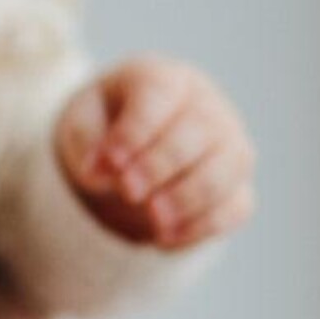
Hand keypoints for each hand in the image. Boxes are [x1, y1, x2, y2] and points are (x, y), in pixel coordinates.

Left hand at [55, 52, 255, 248]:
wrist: (130, 145)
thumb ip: (89, 143)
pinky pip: (236, 206)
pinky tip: (164, 241)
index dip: (136, 130)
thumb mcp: (83, 124)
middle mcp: (205, 105)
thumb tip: (103, 176)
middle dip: (162, 165)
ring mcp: (228, 144)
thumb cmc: (106, 126)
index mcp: (163, 77)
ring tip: (154, 221)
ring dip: (191, 198)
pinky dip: (203, 227)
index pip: (159, 92)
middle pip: (200, 129)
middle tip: (129, 192)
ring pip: (228, 167)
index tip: (110, 162)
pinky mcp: (236, 185)